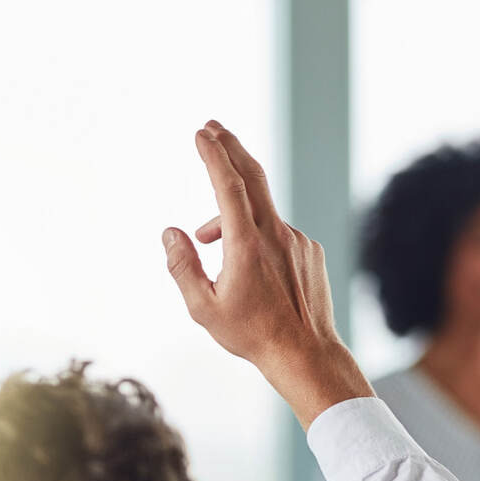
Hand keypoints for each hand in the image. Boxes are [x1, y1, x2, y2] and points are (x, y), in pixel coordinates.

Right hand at [162, 121, 370, 426]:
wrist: (305, 353)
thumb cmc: (251, 334)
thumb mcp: (203, 308)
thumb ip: (181, 266)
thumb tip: (170, 232)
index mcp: (246, 245)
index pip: (227, 186)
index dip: (213, 155)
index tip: (200, 134)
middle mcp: (275, 235)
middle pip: (252, 176)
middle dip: (230, 147)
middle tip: (212, 127)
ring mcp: (297, 240)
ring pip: (260, 214)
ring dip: (233, 216)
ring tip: (208, 238)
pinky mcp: (310, 251)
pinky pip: (278, 233)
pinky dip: (257, 237)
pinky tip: (252, 269)